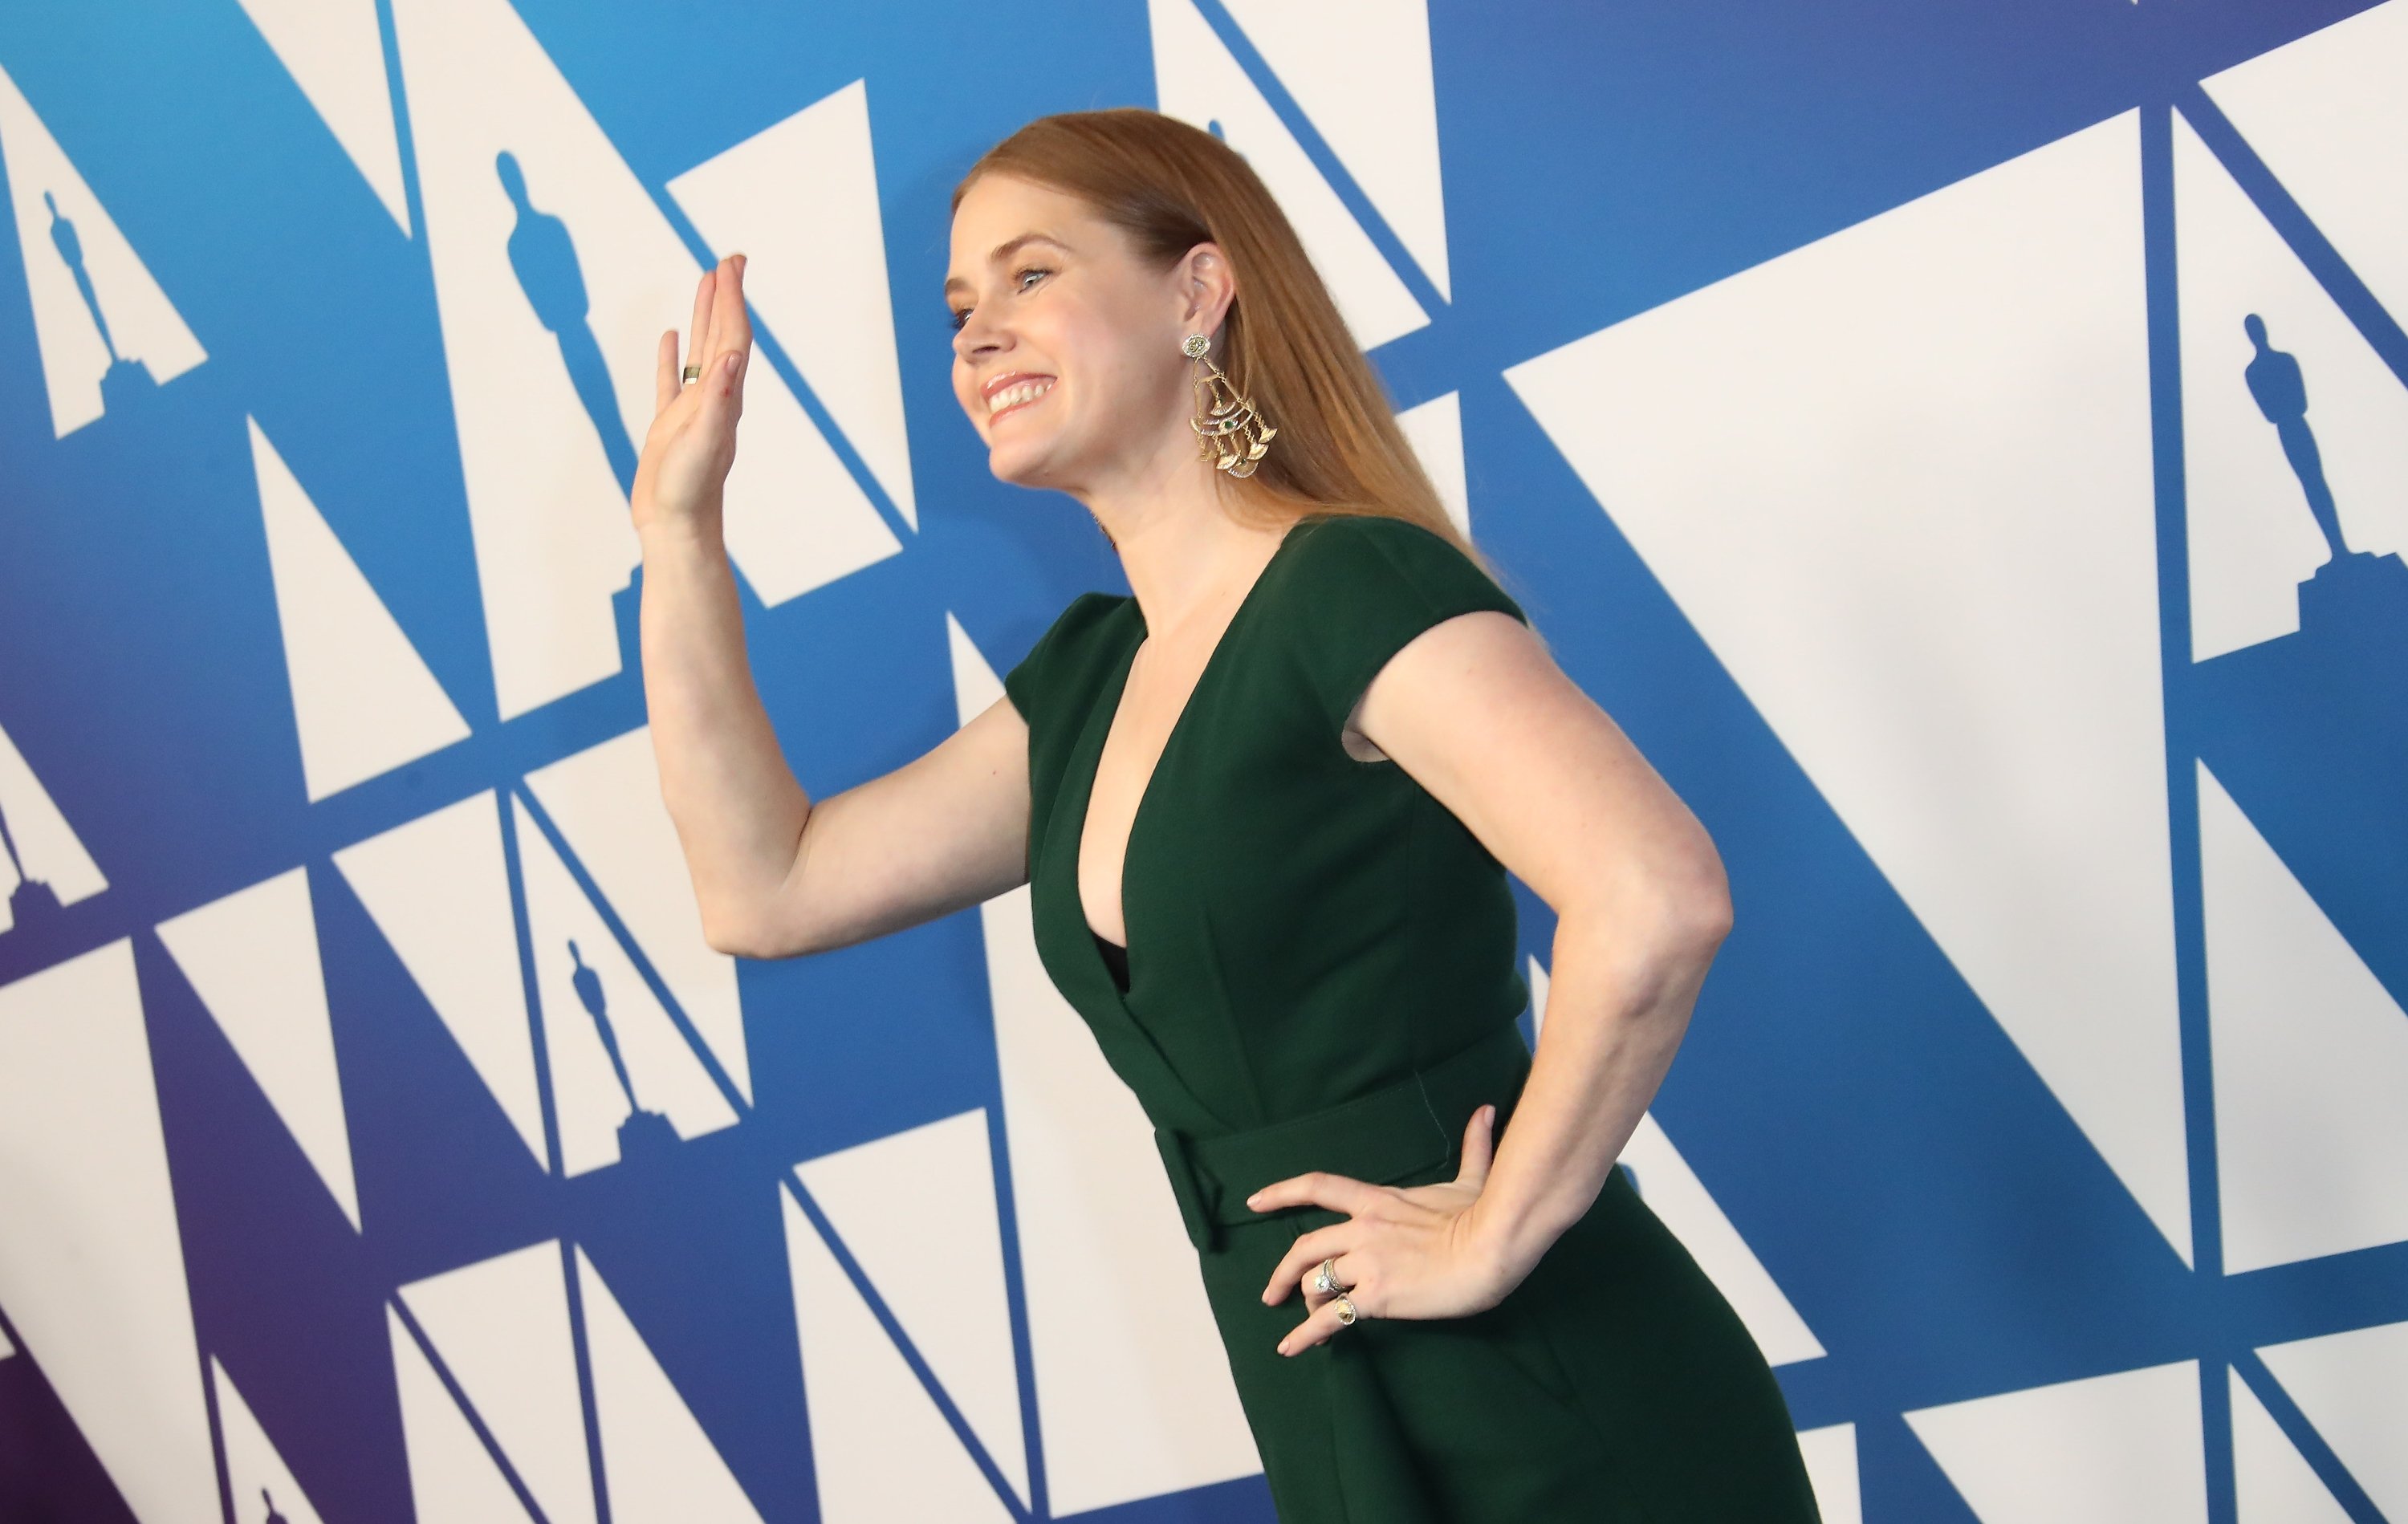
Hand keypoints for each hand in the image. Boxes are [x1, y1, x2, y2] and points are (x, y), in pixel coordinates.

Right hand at [632, 253, 752, 537]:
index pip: (732, 338)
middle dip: (726, 296)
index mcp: (724, 398)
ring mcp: (692, 410)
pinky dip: (671, 356)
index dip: (732, 300)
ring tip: (706, 282)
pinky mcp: (670, 426)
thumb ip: (717, 400)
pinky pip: (671, 381)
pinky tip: (668, 337)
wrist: (677, 528)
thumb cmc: (690, 492)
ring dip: (704, 316)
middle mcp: (714, 399)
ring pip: (698, 350)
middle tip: (729, 258)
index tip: (730, 265)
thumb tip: (732, 357)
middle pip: (722, 335)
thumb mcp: (704, 441)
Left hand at [1251, 1103, 1517, 1355]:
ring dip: (1306, 1304)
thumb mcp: (1471, 1179)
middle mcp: (1362, 1229)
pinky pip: (1331, 1318)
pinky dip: (1305, 1336)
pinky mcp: (1377, 1296)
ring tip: (1306, 1322)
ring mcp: (1367, 1262)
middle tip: (1272, 1292)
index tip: (1254, 1202)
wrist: (1493, 1247)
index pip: (1318, 1187)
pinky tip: (1291, 1348)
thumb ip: (1472, 1147)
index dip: (1281, 1192)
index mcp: (1377, 1200)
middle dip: (1282, 1272)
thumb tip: (1485, 1110)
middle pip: (1304, 1247)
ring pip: (1315, 1283)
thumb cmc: (1485, 1214)